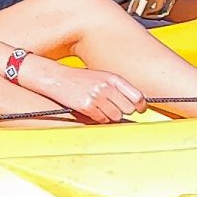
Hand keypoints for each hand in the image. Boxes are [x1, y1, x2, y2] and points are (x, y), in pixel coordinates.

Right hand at [17, 59, 141, 123]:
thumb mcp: (101, 76)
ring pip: (116, 116)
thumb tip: (135, 103)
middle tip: (113, 108)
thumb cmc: (79, 78)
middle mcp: (107, 87)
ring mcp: (97, 97)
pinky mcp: (87, 106)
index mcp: (113, 78)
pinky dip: (99, 118)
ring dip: (110, 116)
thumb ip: (118, 87)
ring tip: (100, 108)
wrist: (56, 77)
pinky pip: (102, 119)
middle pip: (128, 109)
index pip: (137, 97)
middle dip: (123, 111)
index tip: (139, 109)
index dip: (140, 106)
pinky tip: (92, 110)